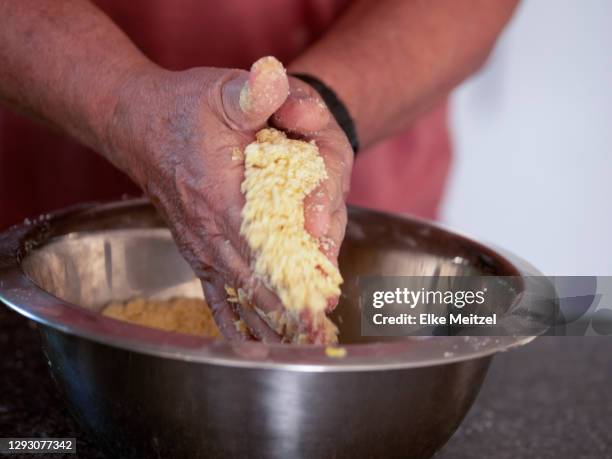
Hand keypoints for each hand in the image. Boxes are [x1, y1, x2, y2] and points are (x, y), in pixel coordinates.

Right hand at [103, 57, 352, 342]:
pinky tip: (249, 344)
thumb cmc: (183, 107)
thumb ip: (251, 93)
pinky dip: (234, 319)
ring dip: (267, 320)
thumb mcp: (222, 90)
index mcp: (219, 195)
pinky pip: (213, 292)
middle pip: (255, 279)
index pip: (265, 245)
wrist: (136, 122)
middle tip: (317, 334)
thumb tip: (274, 77)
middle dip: (288, 306)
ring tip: (295, 346)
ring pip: (238, 293)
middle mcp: (207, 229)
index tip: (320, 302)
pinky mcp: (193, 247)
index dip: (295, 273)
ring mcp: (198, 242)